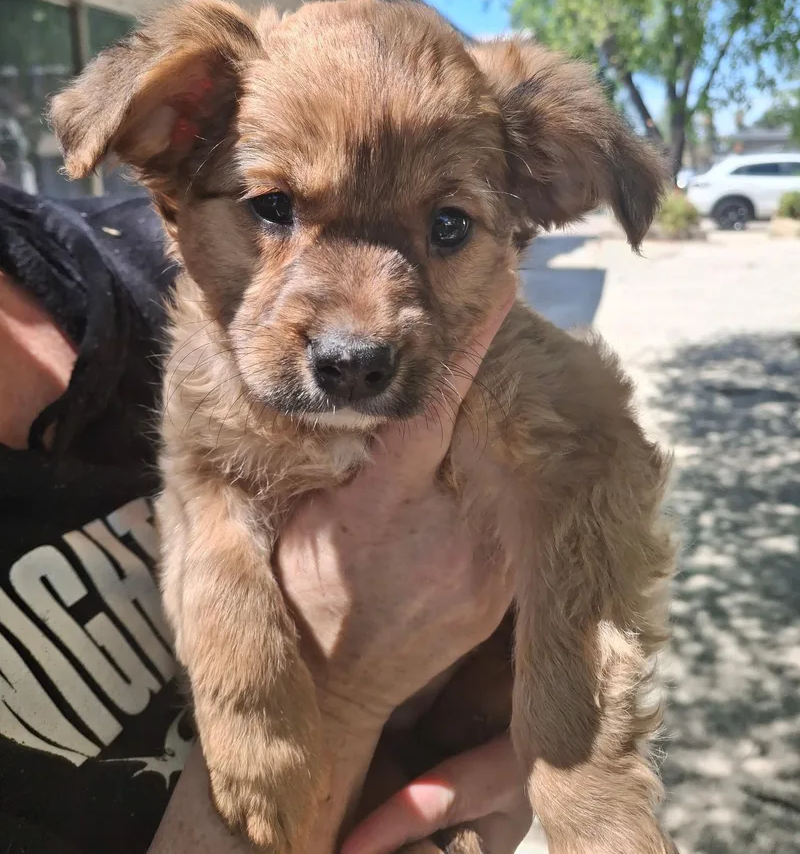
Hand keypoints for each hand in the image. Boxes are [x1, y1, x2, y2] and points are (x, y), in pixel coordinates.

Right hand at [149, 279, 519, 852]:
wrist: (335, 694)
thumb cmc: (305, 596)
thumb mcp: (307, 517)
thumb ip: (339, 454)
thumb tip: (368, 389)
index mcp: (389, 506)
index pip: (434, 408)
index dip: (469, 347)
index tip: (501, 291)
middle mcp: (455, 537)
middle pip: (487, 434)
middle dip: (494, 380)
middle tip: (501, 315)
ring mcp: (491, 570)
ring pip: (510, 473)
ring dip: (507, 429)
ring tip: (506, 382)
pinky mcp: (504, 591)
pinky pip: (518, 517)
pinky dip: (511, 479)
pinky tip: (495, 458)